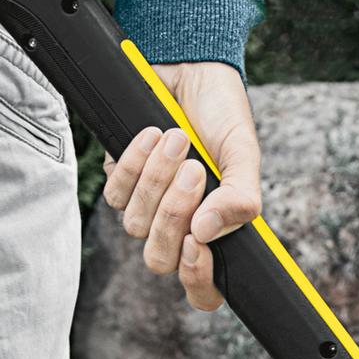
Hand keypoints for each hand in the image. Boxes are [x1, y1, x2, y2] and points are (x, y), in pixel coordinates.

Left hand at [102, 63, 261, 311]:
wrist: (191, 68)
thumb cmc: (221, 113)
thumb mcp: (243, 153)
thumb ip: (240, 198)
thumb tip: (207, 232)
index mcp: (214, 231)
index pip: (202, 290)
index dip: (197, 282)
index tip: (199, 243)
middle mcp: (178, 226)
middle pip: (160, 259)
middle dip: (172, 216)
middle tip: (194, 171)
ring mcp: (146, 206)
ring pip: (135, 225)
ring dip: (156, 180)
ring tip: (178, 138)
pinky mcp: (120, 180)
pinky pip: (115, 194)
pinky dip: (134, 163)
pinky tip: (152, 133)